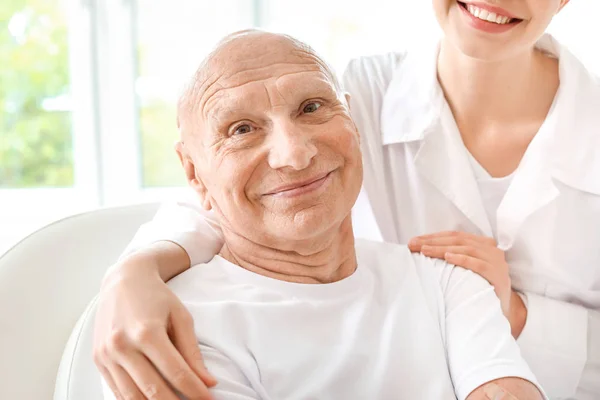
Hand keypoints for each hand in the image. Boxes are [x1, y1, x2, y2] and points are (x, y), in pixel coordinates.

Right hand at [93, 256, 216, 399]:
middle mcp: (123, 345)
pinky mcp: (98, 360)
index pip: (176, 373)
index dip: (195, 391)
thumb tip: (207, 382)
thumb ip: (192, 351)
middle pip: (153, 390)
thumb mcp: (181, 317)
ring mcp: (107, 354)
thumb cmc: (157, 297)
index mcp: (147, 332)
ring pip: (132, 396)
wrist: (124, 279)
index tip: (209, 399)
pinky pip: (117, 391)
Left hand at [409, 231, 526, 336]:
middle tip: (413, 245)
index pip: (454, 236)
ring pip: (467, 249)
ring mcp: (497, 262)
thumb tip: (422, 249)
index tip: (413, 241)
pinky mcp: (499, 276)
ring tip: (425, 251)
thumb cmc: (478, 287)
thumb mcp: (466, 268)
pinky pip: (479, 264)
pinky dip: (462, 259)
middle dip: (433, 241)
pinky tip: (448, 257)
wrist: (501, 310)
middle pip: (458, 240)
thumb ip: (453, 255)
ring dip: (443, 248)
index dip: (433, 236)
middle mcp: (491, 250)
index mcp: (482, 244)